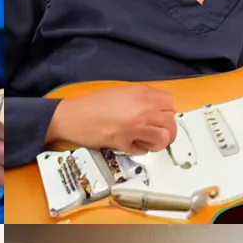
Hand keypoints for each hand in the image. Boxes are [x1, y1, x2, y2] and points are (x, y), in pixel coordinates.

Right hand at [47, 85, 177, 155]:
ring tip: (151, 142)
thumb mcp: (120, 92)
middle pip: (170, 122)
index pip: (170, 103)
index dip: (168, 112)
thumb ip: (140, 97)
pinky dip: (141, 150)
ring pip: (162, 138)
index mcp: (141, 95)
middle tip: (161, 133)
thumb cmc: (91, 104)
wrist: (72, 116)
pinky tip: (135, 145)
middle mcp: (141, 110)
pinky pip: (142, 150)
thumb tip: (155, 106)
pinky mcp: (124, 143)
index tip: (163, 116)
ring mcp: (134, 128)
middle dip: (168, 129)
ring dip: (159, 142)